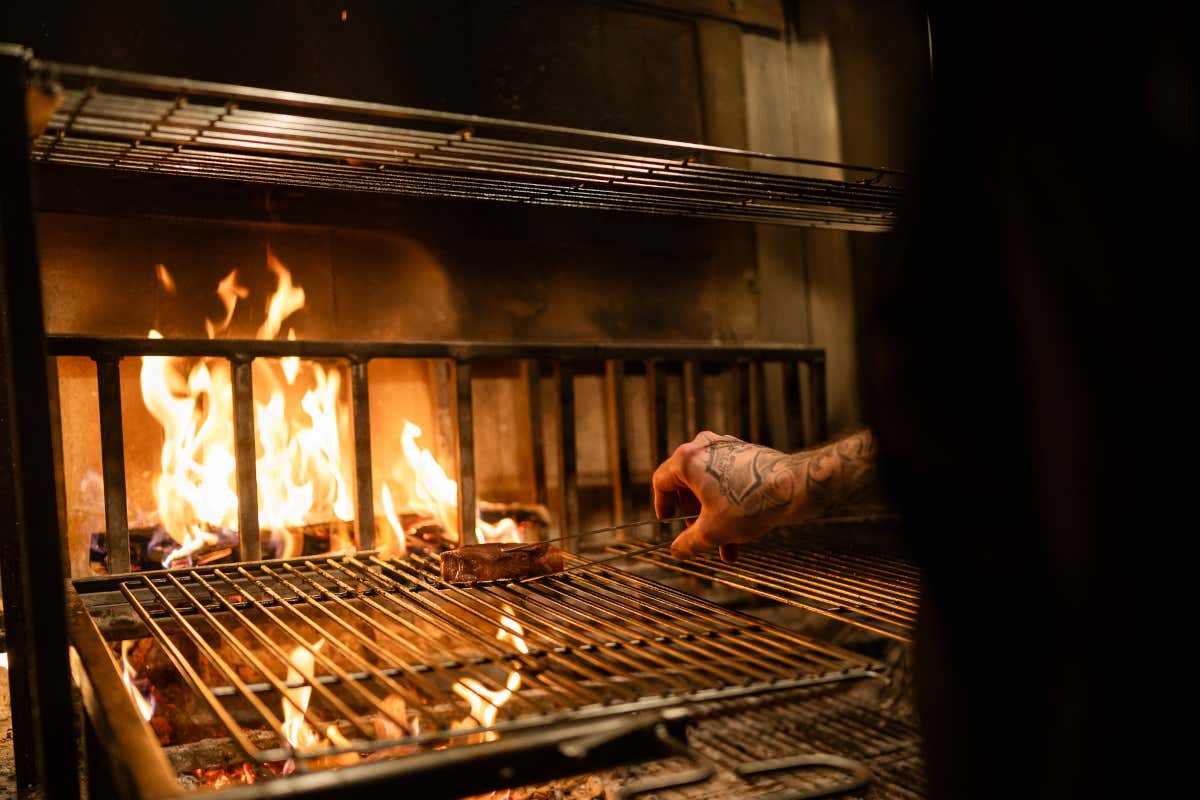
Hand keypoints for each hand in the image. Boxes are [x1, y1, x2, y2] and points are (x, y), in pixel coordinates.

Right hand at [652, 432, 798, 561]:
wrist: (794, 487)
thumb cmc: (750, 503)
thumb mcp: (712, 531)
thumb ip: (688, 543)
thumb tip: (677, 551)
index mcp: (688, 459)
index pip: (661, 483)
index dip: (662, 506)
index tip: (668, 522)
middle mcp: (705, 447)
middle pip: (687, 487)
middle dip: (696, 519)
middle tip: (704, 540)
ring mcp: (726, 448)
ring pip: (710, 488)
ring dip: (715, 518)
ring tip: (729, 547)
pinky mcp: (745, 453)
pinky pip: (727, 481)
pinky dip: (729, 505)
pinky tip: (744, 530)